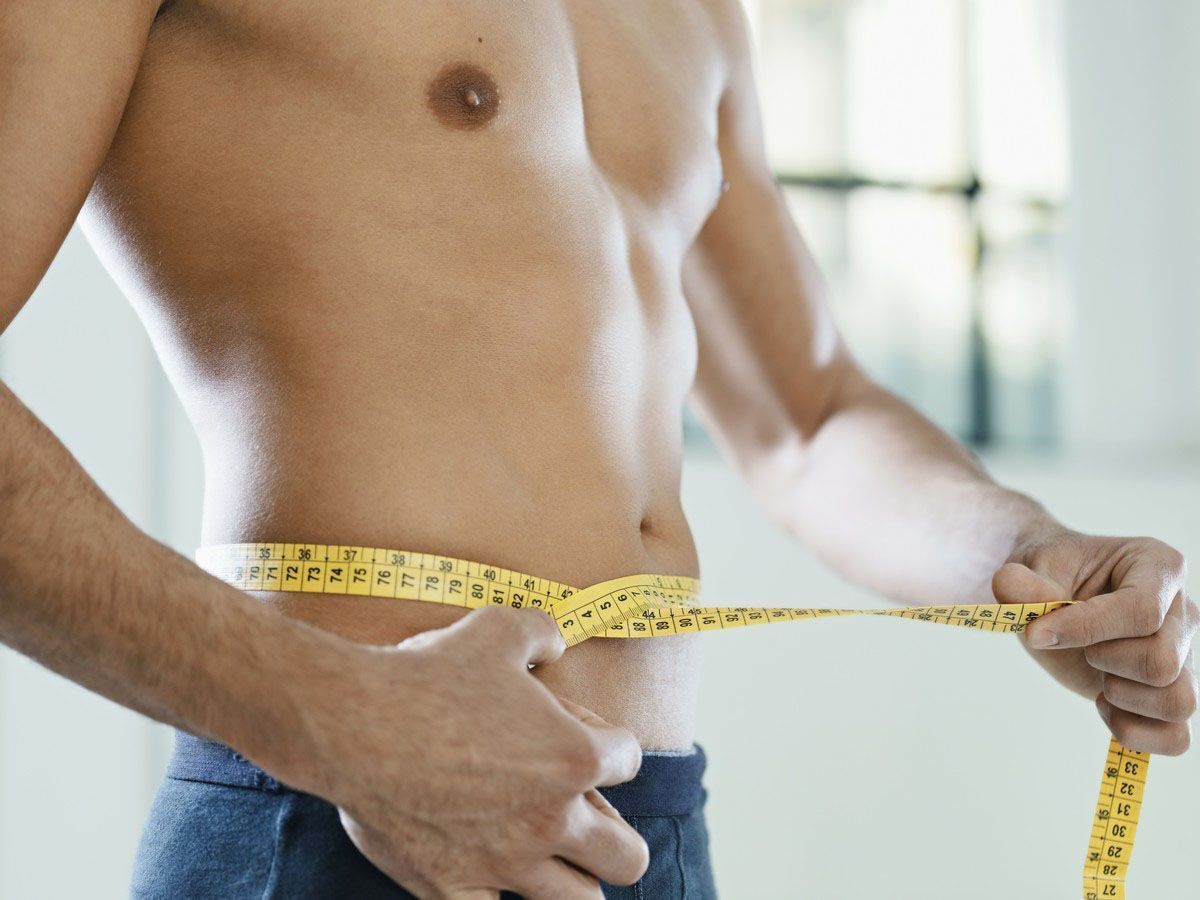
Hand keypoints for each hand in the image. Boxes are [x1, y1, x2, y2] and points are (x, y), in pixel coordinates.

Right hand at [296, 606, 648, 897]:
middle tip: (588, 816)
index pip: (629, 759)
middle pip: (628, 858)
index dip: (611, 744)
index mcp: (574, 758)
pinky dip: (497, 898)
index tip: (584, 737)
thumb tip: (556, 641)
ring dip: (575, 877)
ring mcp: (504, 863)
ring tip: (552, 855)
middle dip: (616, 836)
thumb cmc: (430, 672)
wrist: (354, 722)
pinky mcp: (453, 887)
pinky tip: (488, 879)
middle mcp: (551, 820)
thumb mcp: (498, 628)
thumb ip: (541, 632)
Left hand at [993, 529, 1197, 754]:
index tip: (1036, 634)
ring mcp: (1184, 655)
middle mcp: (1183, 611)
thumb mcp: (1030, 565)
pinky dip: (1135, 733)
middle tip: (1079, 646)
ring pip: (1178, 701)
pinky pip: (1177, 737)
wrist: (1054, 593)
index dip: (1085, 629)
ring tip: (1094, 675)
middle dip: (1103, 661)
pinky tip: (1105, 705)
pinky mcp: (1172, 693)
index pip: (1141, 611)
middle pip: (1161, 662)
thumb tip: (1008, 586)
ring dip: (1122, 699)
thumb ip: (1022, 580)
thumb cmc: (1051, 574)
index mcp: (1158, 565)